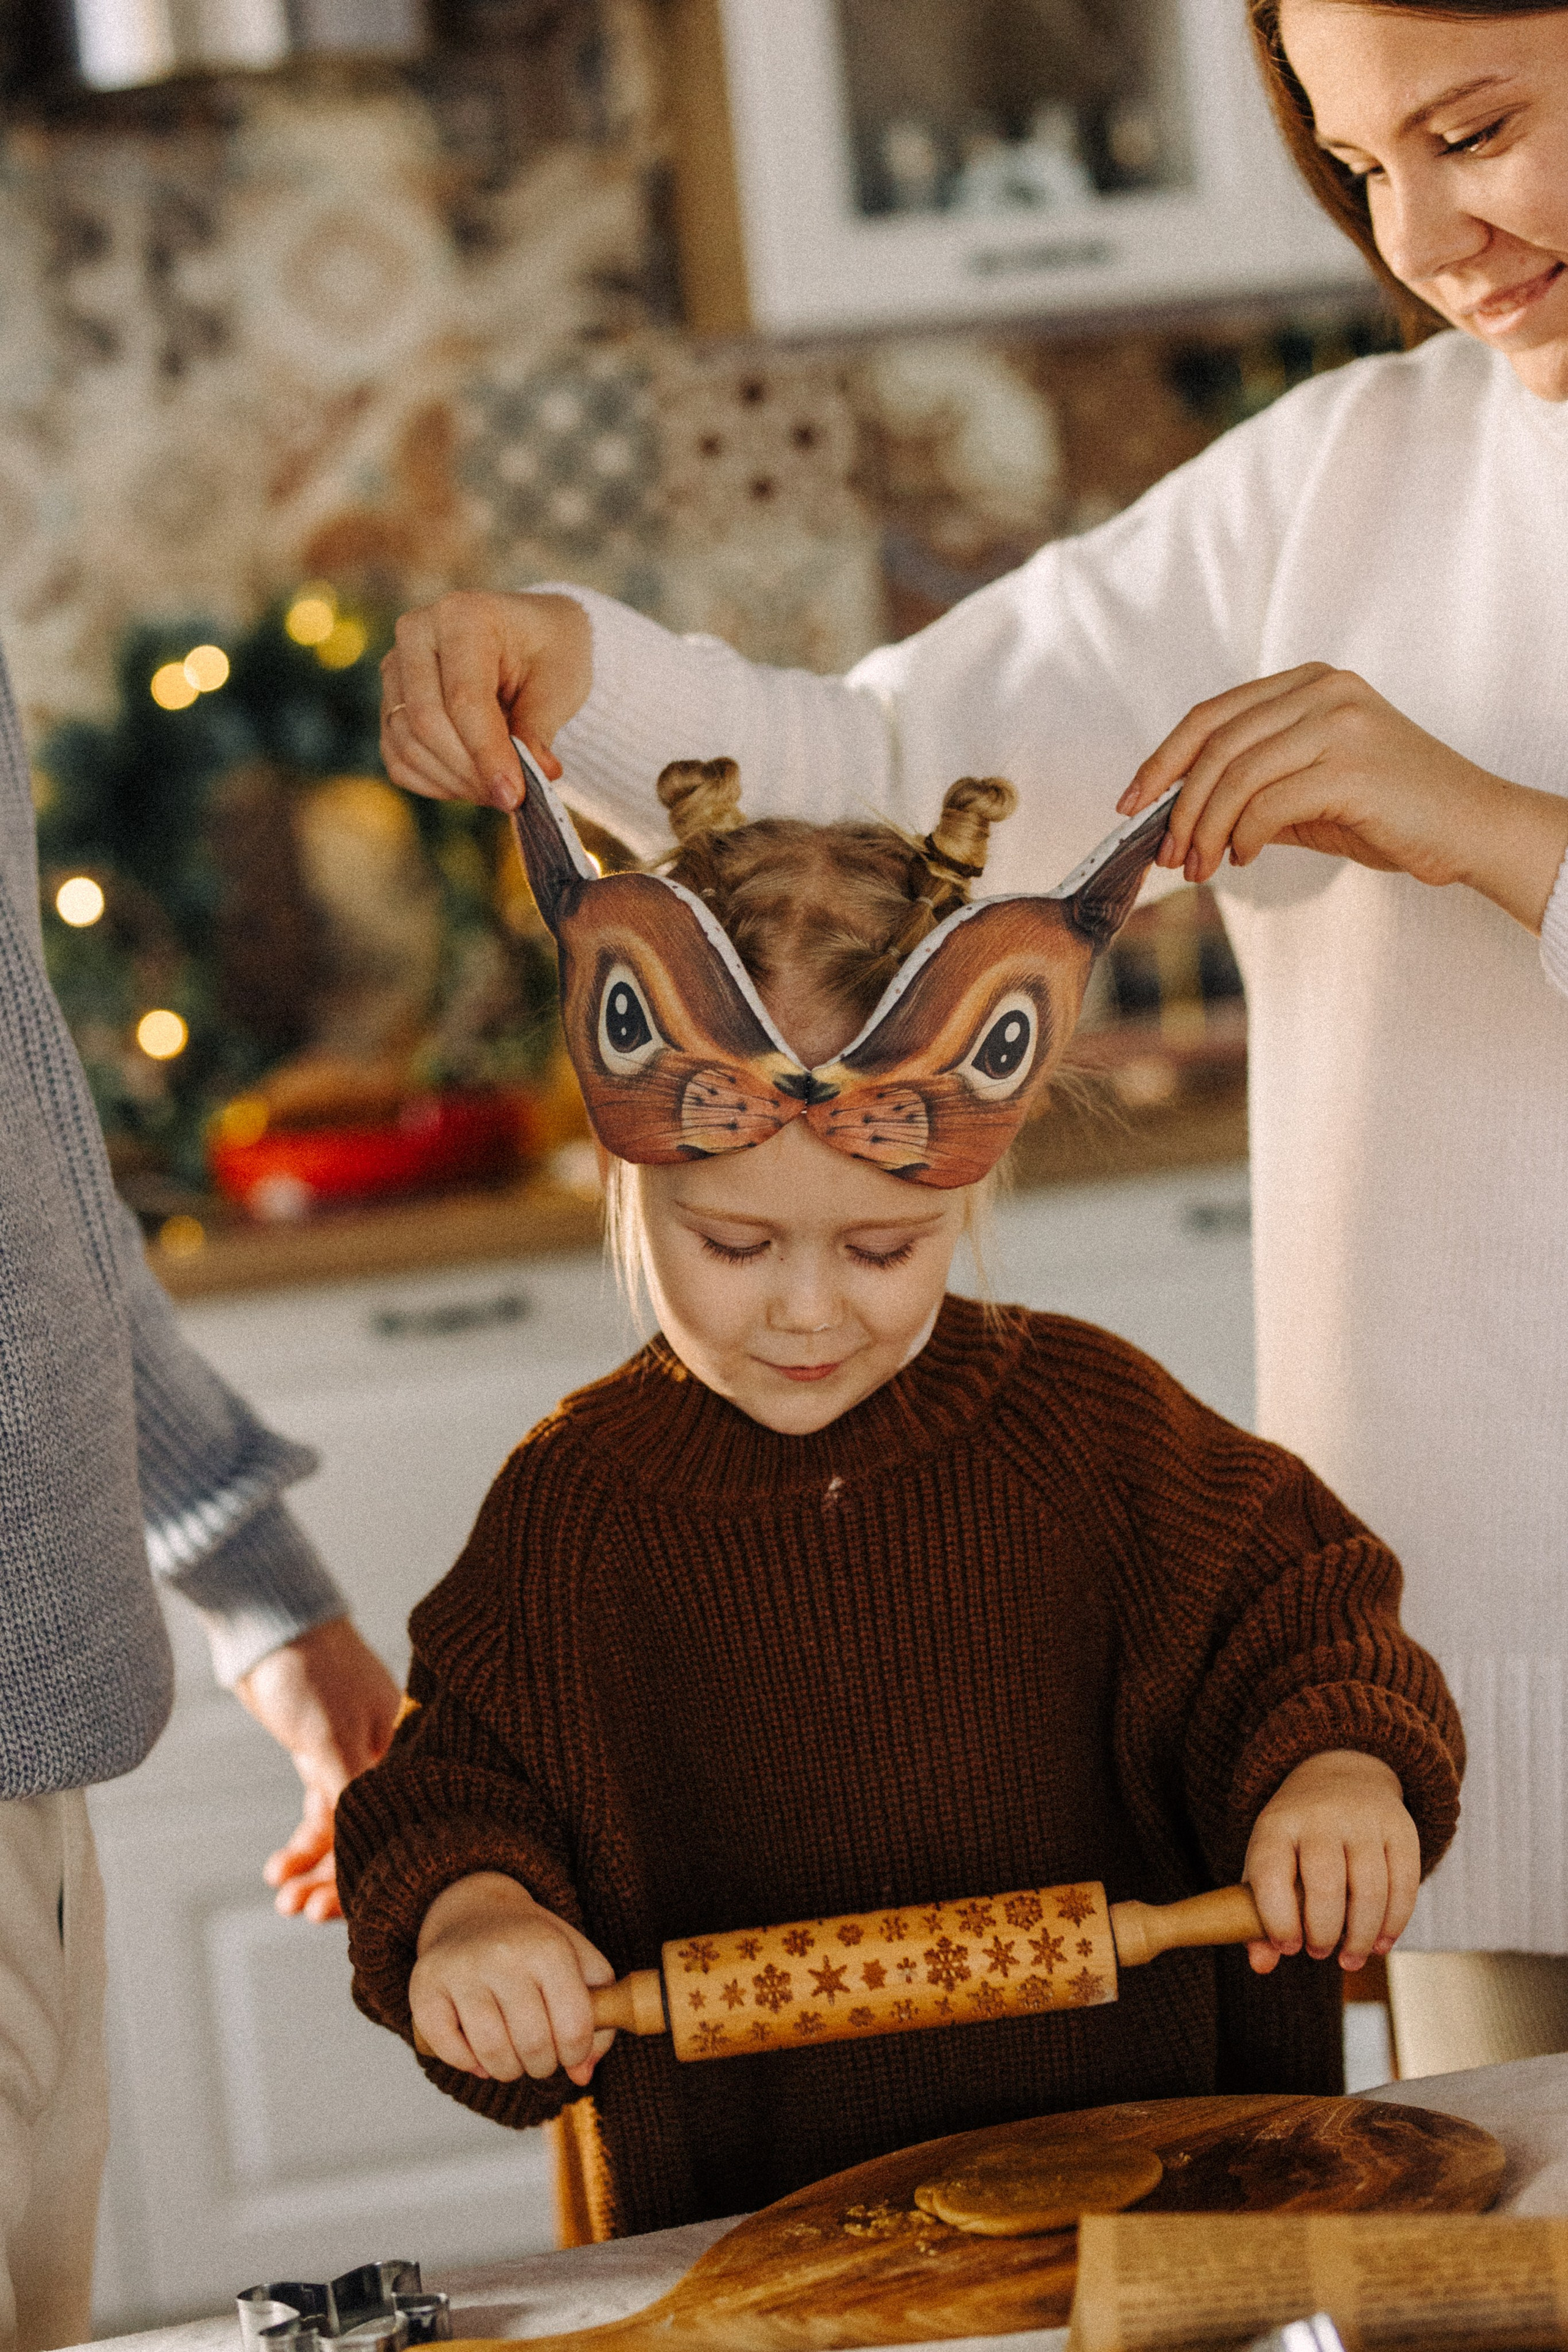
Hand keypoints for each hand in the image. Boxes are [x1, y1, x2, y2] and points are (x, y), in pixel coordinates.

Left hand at [235, 1616, 402, 1921]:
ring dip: (315, 1870)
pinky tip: (278, 1869)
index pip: (407, 1824)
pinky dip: (301, 1847)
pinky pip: (321, 1820)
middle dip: (342, 1880)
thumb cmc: (311, 1671)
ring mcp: (357, 1763)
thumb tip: (370, 1851)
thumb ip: (353, 1792)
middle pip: (377, 1835)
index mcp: (411, 1749)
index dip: (380, 1870)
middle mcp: (392, 1761)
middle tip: (305, 1912)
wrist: (266, 1628)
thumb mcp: (332, 1735)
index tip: (349, 1907)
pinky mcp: (325, 1763)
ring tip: (284, 1900)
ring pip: (346, 1834)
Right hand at [380, 590, 593, 811]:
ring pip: (407, 743)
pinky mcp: (390, 701)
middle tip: (510, 797)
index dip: (487, 754)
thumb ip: (540, 728)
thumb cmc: (550, 653)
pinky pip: (398, 757)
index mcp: (462, 615)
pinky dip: (434, 782)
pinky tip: (471, 784)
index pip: (464, 698)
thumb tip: (536, 775)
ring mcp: (396, 668)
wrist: (531, 639)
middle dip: (470, 772)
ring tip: (497, 790)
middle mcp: (416, 633)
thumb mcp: (560, 683)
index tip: (514, 795)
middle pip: (426, 722)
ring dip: (453, 781)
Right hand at [411, 1872, 615, 2087]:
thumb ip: (599, 2018)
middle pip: (534, 2046)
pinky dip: (468, 2064)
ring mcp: (460, 1969)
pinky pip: (449, 2051)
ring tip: (513, 2057)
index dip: (577, 2053)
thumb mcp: (579, 1963)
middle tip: (540, 2056)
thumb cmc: (533, 1946)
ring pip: (492, 2053)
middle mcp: (503, 1954)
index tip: (571, 2051)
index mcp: (548, 1947)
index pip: (574, 2027)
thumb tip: (582, 2075)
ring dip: (508, 2070)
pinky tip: (479, 2053)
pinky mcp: (425, 1986)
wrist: (473, 1910)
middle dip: (542, 2065)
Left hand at [1117, 664, 1567, 933]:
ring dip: (1206, 828)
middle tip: (1166, 852)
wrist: (1471, 828)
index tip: (1132, 802)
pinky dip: (1244, 836)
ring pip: (1235, 774)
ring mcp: (1339, 722)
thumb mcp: (1310, 791)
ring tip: (1201, 867)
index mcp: (1309, 683)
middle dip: (1178, 804)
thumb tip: (1180, 819)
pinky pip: (1269, 802)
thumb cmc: (1391, 812)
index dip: (1162, 759)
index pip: (1212, 715)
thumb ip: (1252, 790)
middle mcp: (1322, 690)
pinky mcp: (1351, 766)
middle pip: (1215, 742)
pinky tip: (1244, 859)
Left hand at [1242, 1749, 1420, 1976]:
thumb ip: (1259, 1914)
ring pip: (1370, 1890)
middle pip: (1326, 1886)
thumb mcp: (1268, 1861)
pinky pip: (1404, 1885)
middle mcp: (1320, 1817)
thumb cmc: (1296, 1838)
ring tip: (1349, 1958)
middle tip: (1318, 1953)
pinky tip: (1379, 1944)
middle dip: (1323, 1932)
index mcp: (1277, 1825)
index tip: (1287, 1947)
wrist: (1339, 1774)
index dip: (1277, 1920)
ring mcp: (1364, 1820)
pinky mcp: (1400, 1829)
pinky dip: (1393, 1924)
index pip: (1271, 1875)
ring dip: (1360, 1937)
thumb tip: (1261, 1965)